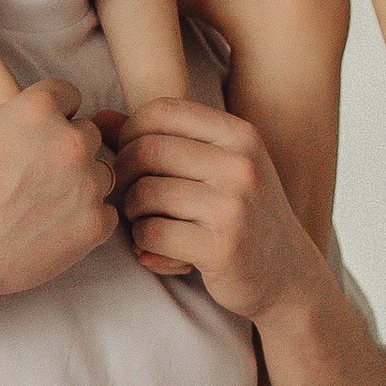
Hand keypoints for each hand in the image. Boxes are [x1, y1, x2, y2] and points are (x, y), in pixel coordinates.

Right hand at [0, 80, 115, 308]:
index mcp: (37, 110)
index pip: (67, 94)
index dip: (54, 111)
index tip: (42, 130)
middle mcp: (70, 142)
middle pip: (87, 135)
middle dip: (67, 149)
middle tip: (38, 173)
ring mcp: (86, 185)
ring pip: (100, 175)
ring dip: (80, 185)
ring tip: (44, 205)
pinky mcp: (94, 225)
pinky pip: (105, 214)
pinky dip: (86, 220)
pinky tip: (55, 229)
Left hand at [111, 96, 322, 321]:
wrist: (287, 275)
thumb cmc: (239, 215)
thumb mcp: (214, 168)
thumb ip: (159, 139)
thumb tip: (99, 118)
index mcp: (240, 135)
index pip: (161, 110)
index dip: (131, 132)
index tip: (133, 158)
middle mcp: (242, 165)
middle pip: (146, 150)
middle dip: (125, 175)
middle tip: (133, 196)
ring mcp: (235, 207)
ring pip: (145, 193)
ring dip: (132, 212)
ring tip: (146, 223)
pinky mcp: (223, 247)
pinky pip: (152, 233)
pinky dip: (143, 243)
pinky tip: (156, 249)